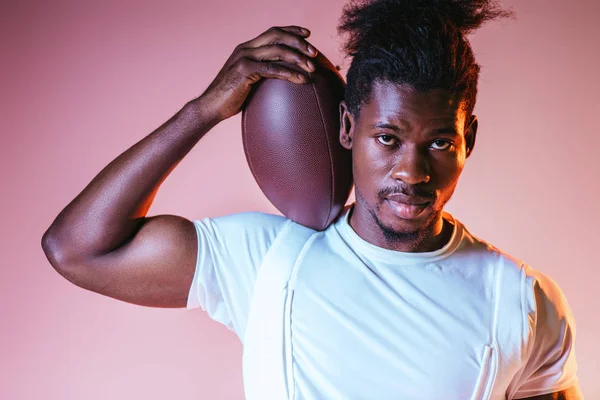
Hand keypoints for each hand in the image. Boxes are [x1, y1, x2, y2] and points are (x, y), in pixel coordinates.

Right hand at [198, 25, 317, 121]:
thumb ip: (262, 73)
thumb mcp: (248, 81)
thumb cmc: (230, 98)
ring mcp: (244, 57)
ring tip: (312, 68)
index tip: (308, 35)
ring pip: (277, 50)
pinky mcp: (244, 70)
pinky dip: (290, 73)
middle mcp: (246, 48)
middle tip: (315, 53)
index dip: (291, 30)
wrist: (211, 107)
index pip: (273, 31)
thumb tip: (282, 78)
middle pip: (277, 35)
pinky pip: (272, 69)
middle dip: (299, 42)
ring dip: (298, 57)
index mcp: (247, 48)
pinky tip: (302, 80)